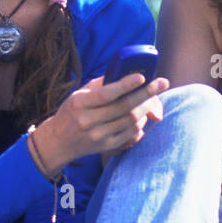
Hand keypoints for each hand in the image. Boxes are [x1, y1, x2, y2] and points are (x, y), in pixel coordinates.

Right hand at [35, 73, 168, 172]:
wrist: (58, 141)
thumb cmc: (72, 111)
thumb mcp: (79, 94)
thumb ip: (102, 84)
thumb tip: (130, 75)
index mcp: (79, 104)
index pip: (106, 94)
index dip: (126, 85)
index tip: (143, 77)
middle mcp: (88, 121)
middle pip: (125, 108)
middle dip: (147, 94)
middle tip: (162, 83)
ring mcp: (98, 137)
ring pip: (132, 121)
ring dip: (147, 108)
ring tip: (152, 98)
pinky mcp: (107, 148)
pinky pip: (131, 134)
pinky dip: (141, 123)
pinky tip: (143, 115)